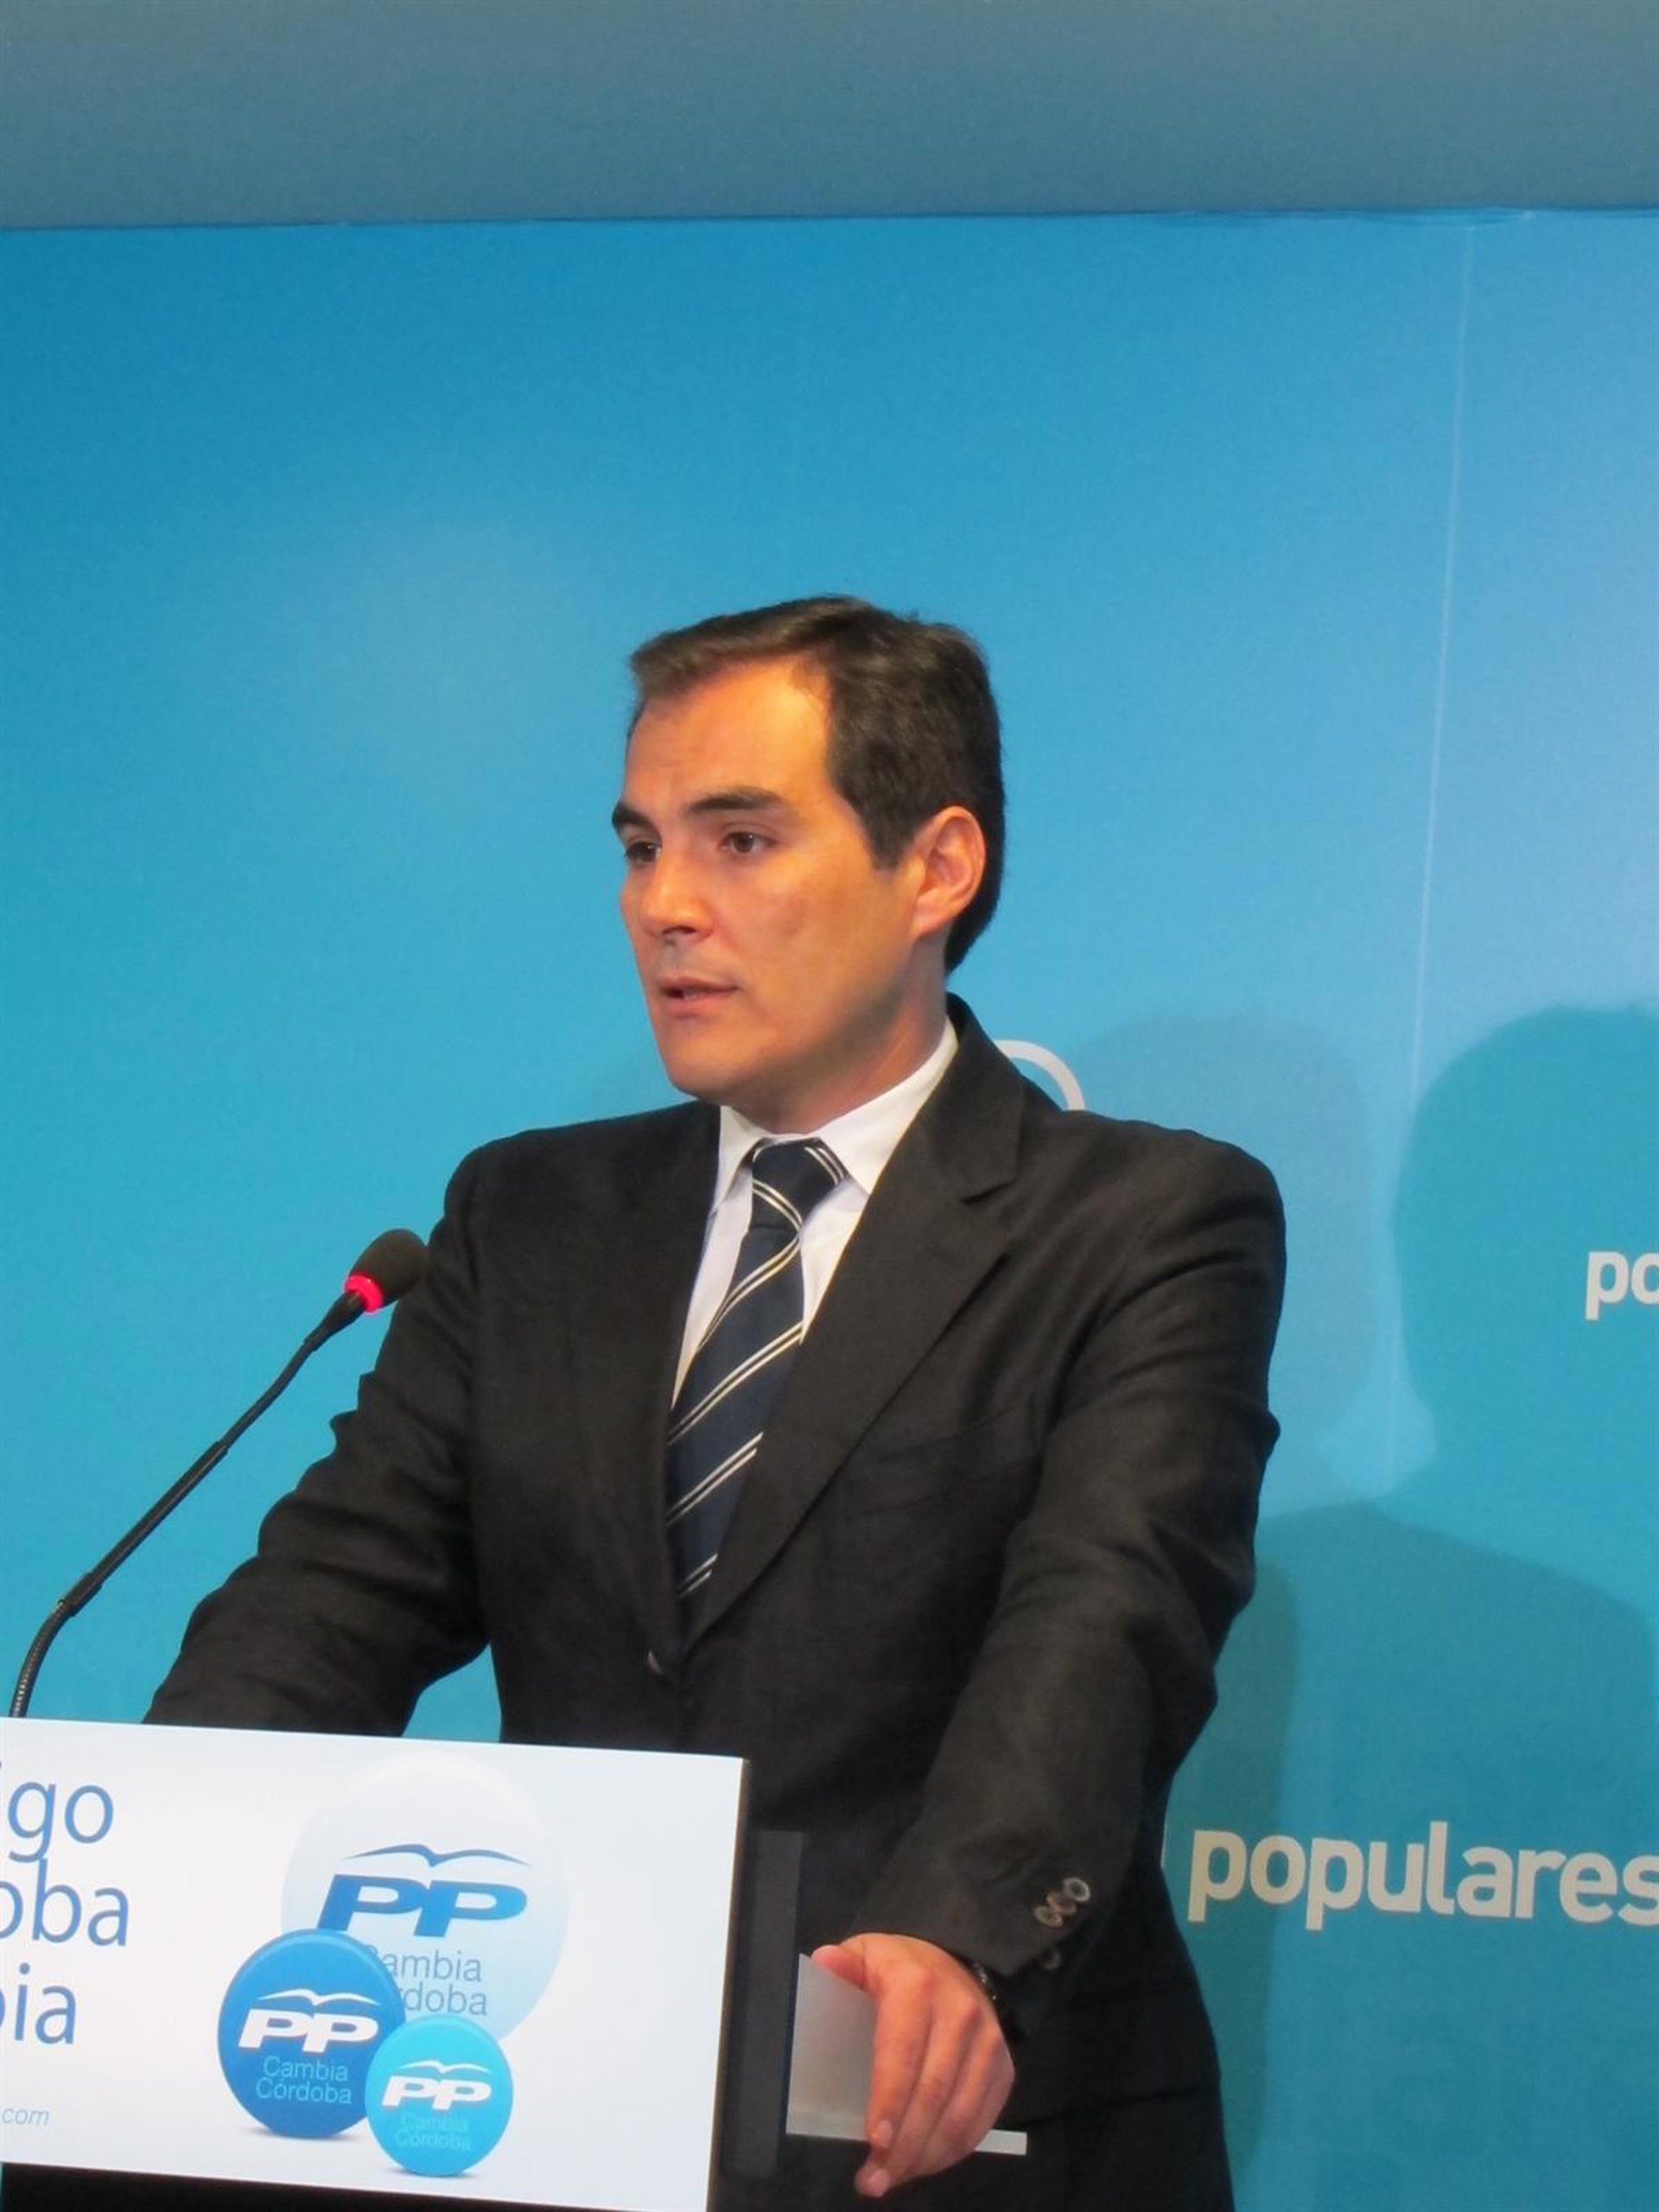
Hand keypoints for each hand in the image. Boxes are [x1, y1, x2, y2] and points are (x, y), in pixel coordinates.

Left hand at [810, 1931, 1013, 2196]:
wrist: (956, 1964)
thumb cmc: (897, 1970)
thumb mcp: (865, 1956)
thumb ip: (843, 1966)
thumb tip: (823, 1963)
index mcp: (918, 1987)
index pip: (904, 2051)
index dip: (890, 2099)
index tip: (873, 2141)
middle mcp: (960, 2014)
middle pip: (933, 2094)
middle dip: (902, 2146)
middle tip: (872, 2180)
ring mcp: (988, 2042)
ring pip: (960, 2115)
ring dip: (926, 2158)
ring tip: (892, 2178)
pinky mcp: (1004, 2067)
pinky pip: (981, 2121)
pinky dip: (953, 2151)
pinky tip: (924, 2164)